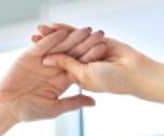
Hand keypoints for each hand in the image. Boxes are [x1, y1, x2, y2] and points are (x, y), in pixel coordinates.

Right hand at [0, 26, 103, 121]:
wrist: (7, 107)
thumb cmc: (29, 111)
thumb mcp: (55, 108)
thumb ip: (74, 102)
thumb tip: (94, 102)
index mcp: (62, 80)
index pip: (79, 66)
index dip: (91, 58)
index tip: (103, 51)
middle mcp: (54, 67)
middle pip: (72, 53)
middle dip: (85, 44)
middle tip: (99, 35)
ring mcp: (42, 60)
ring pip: (59, 47)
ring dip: (71, 38)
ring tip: (84, 31)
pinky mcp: (29, 56)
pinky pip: (42, 45)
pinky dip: (51, 39)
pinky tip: (62, 33)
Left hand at [35, 24, 152, 96]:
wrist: (134, 73)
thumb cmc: (111, 81)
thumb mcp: (83, 75)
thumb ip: (67, 66)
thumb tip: (48, 59)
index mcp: (77, 77)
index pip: (58, 67)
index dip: (45, 61)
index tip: (29, 57)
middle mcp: (82, 64)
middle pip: (60, 53)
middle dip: (45, 46)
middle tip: (31, 38)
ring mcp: (89, 52)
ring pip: (68, 42)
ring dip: (53, 36)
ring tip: (38, 29)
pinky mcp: (96, 40)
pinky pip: (79, 34)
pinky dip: (67, 30)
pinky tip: (54, 25)